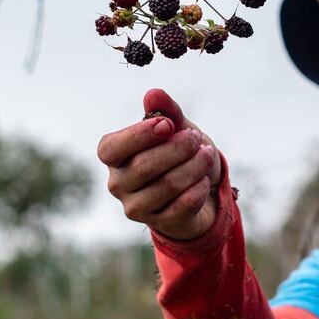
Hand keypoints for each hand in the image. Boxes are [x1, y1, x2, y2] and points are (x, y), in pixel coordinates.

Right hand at [97, 89, 223, 241]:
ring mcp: (137, 207)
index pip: (111, 148)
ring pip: (166, 186)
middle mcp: (118, 184)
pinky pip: (183, 205)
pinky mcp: (160, 223)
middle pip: (143, 166)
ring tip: (207, 155)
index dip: (138, 136)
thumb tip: (153, 94)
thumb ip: (166, 111)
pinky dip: (198, 188)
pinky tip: (204, 180)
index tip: (168, 125)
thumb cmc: (181, 154)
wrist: (203, 189)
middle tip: (196, 138)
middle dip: (177, 148)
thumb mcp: (178, 128)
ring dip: (193, 166)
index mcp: (114, 157)